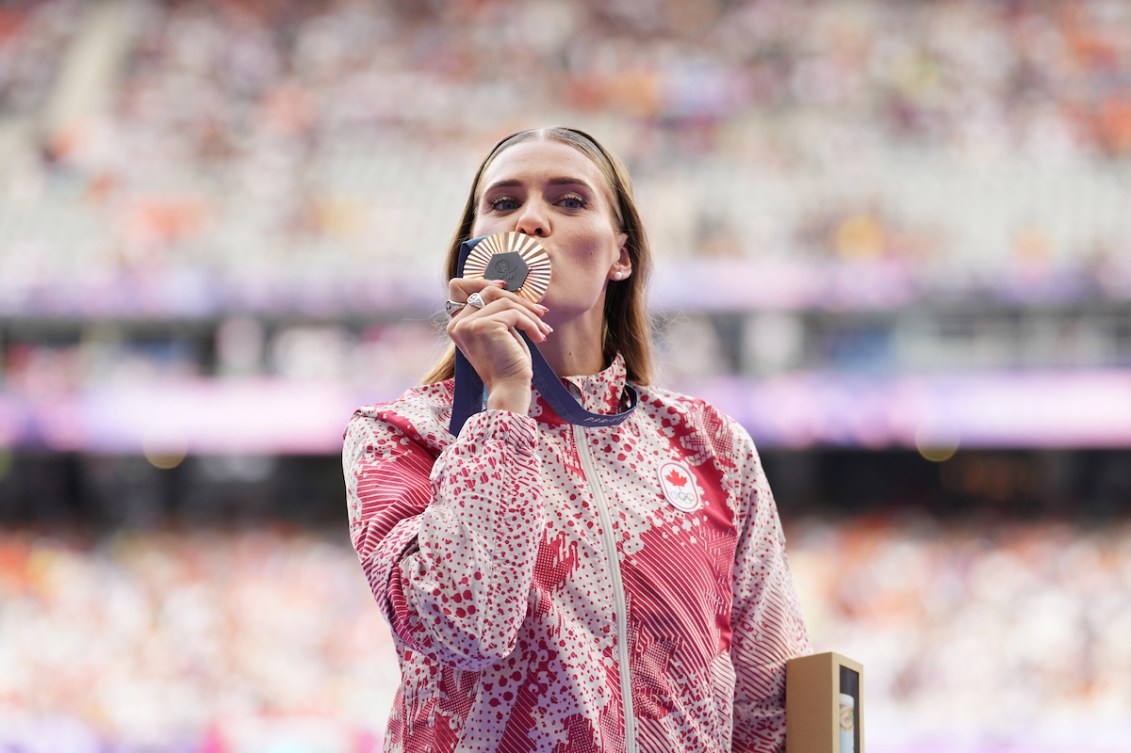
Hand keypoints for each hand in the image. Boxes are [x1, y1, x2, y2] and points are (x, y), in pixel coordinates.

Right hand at [447, 278, 552, 414]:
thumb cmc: (508, 365)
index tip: (507, 287)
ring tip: (542, 329)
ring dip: (529, 314)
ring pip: (505, 301)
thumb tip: (505, 287)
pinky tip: (539, 336)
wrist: (509, 389)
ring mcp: (468, 324)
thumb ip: (496, 312)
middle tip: (540, 312)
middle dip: (518, 300)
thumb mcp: (499, 333)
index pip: (465, 289)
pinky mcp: (483, 326)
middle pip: (488, 291)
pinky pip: (513, 313)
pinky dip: (530, 323)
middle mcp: (457, 324)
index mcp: (456, 325)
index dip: (486, 283)